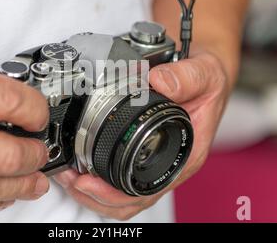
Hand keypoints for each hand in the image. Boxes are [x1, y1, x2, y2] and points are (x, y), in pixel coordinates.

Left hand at [54, 45, 229, 219]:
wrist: (204, 77)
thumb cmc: (207, 84)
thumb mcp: (205, 73)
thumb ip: (186, 77)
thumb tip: (158, 82)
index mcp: (184, 154)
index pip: (148, 190)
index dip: (114, 194)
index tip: (86, 181)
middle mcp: (169, 164)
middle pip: (130, 202)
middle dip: (95, 197)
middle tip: (69, 178)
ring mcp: (156, 161)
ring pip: (123, 195)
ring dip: (93, 192)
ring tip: (69, 175)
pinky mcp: (145, 152)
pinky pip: (121, 177)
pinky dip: (98, 178)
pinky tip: (81, 164)